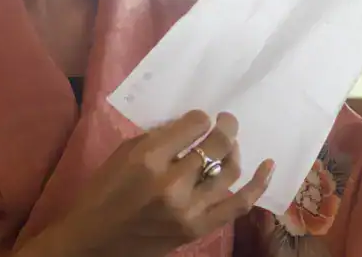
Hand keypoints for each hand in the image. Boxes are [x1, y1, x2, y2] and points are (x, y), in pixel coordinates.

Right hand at [44, 111, 272, 256]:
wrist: (94, 242)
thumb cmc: (104, 192)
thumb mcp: (124, 153)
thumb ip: (159, 137)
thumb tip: (191, 125)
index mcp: (150, 159)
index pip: (195, 125)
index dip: (201, 119)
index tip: (198, 120)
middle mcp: (173, 183)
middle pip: (217, 146)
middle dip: (227, 127)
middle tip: (226, 121)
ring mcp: (190, 209)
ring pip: (231, 171)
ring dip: (234, 151)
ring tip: (228, 146)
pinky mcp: (199, 229)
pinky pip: (239, 205)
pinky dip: (258, 184)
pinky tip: (267, 165)